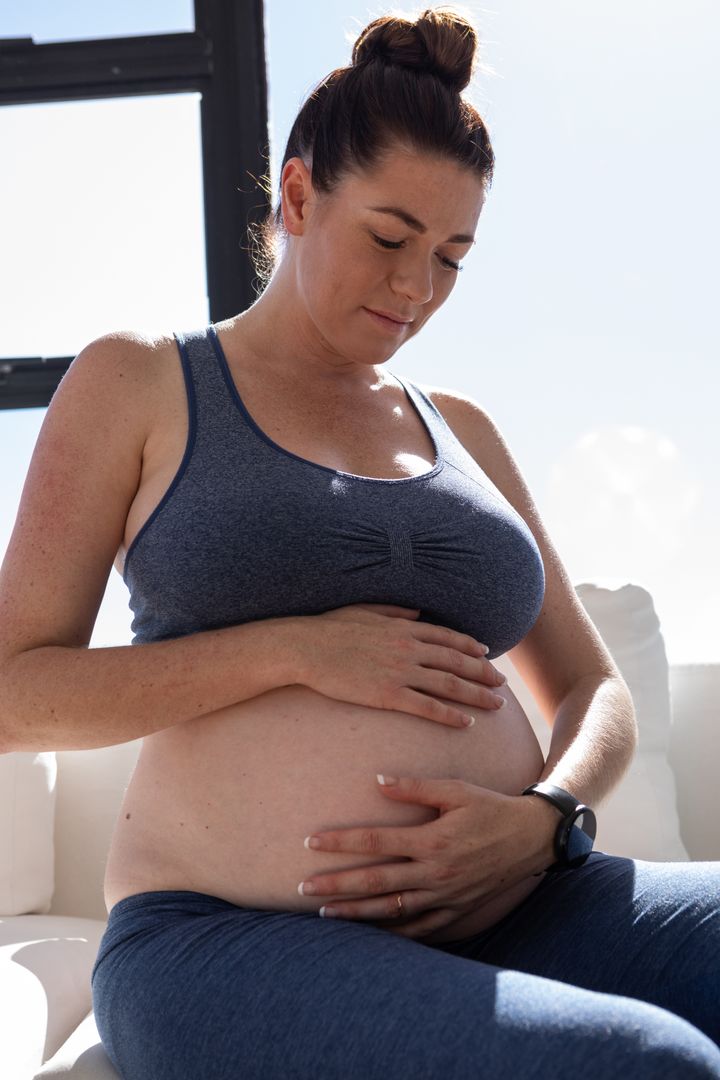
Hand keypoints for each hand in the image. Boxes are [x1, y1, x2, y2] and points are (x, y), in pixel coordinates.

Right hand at [295, 603, 506, 728]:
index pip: (447, 637)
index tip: (487, 654)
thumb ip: (394, 611)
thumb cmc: (330, 628)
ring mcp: (400, 672)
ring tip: (496, 705)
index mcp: (403, 627)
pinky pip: (427, 707)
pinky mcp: (388, 695)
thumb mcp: (365, 610)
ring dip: (477, 695)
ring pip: (449, 684)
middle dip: (483, 673)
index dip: (471, 646)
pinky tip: (466, 723)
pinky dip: (450, 715)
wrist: (306, 647)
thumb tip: (416, 612)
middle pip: (457, 661)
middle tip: (502, 684)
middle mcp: (408, 648)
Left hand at [297, 774, 556, 937]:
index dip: (341, 841)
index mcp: (433, 839)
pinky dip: (392, 933)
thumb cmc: (491, 807)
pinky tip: (369, 934)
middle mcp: (435, 872)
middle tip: (303, 888)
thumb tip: (377, 782)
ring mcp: (445, 896)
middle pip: (376, 881)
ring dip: (356, 913)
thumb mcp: (456, 789)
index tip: (310, 841)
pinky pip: (419, 928)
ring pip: (392, 909)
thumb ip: (416, 787)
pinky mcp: (455, 910)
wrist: (532, 838)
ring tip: (325, 914)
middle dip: (336, 885)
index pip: (376, 842)